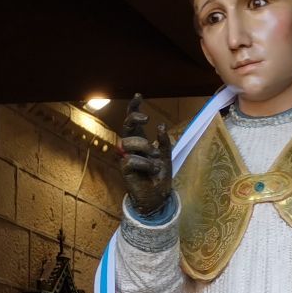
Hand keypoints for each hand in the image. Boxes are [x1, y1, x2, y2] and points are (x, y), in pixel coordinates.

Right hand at [118, 94, 171, 217]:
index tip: (138, 95)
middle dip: (134, 117)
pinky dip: (145, 164)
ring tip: (156, 159)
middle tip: (147, 118)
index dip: (134, 108)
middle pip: (126, 125)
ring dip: (145, 148)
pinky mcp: (124, 169)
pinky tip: (151, 171)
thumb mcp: (167, 156)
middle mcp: (131, 147)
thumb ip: (164, 141)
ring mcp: (126, 157)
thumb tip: (160, 126)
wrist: (158, 197)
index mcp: (140, 141)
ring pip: (128, 142)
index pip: (133, 122)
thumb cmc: (160, 177)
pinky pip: (131, 159)